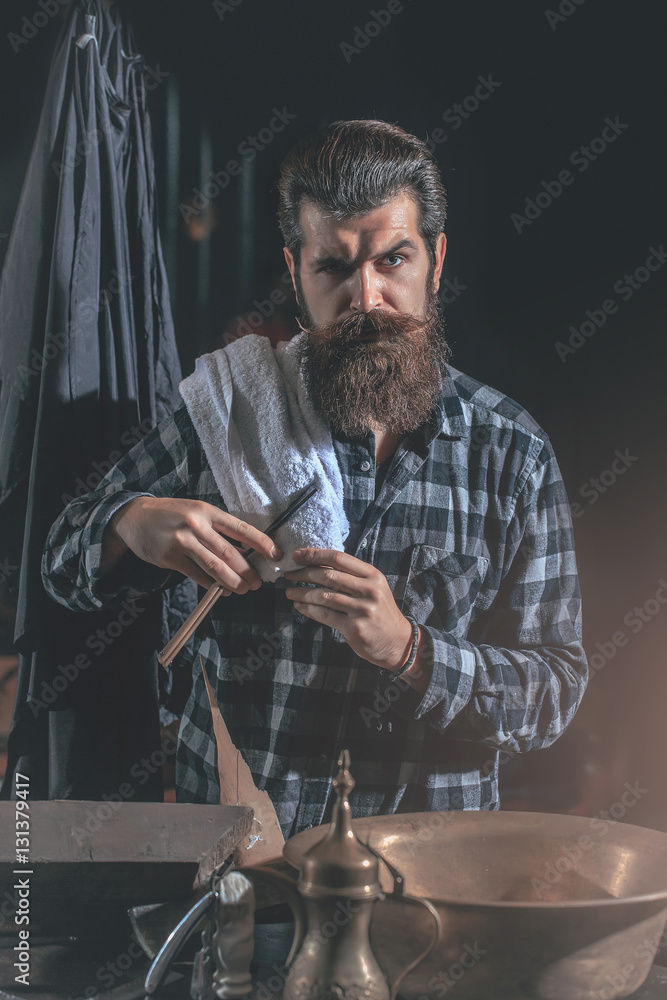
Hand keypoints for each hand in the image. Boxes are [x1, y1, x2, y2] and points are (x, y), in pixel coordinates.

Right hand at [104, 497, 281, 593]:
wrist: (134, 517)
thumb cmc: (172, 514)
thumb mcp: (196, 511)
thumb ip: (217, 528)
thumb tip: (245, 550)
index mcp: (207, 511)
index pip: (241, 528)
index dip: (261, 543)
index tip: (275, 555)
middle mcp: (196, 525)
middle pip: (230, 553)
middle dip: (248, 571)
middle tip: (258, 583)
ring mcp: (182, 542)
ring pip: (215, 567)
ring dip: (233, 581)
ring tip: (244, 590)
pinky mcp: (170, 558)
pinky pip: (196, 575)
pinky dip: (212, 585)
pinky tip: (222, 591)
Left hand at [283, 548, 412, 670]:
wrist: (399, 642)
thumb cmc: (380, 612)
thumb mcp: (373, 588)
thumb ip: (351, 577)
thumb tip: (317, 565)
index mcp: (373, 575)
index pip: (339, 558)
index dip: (315, 555)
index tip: (297, 555)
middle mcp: (369, 590)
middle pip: (329, 576)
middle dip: (303, 574)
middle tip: (288, 575)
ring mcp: (362, 609)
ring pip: (324, 596)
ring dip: (302, 593)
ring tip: (289, 592)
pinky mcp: (355, 628)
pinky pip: (325, 615)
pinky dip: (309, 609)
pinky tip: (300, 606)